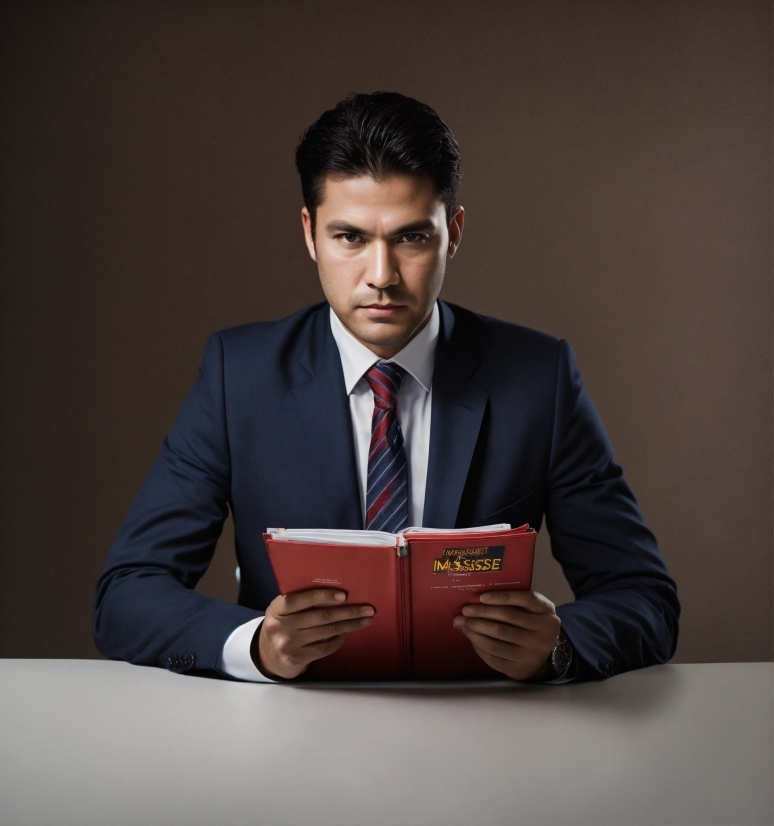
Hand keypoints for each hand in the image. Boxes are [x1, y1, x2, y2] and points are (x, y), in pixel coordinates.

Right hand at [252, 589, 373, 679]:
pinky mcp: (297, 658)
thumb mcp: (283, 610)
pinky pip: (325, 648)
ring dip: (350, 625)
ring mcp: (289, 644)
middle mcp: (281, 626)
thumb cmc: (283, 625)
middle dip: (348, 612)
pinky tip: (346, 634)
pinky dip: (339, 640)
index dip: (323, 596)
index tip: (344, 595)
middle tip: (367, 609)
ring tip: (365, 620)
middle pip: (321, 617)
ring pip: (327, 632)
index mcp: (277, 609)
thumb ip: (300, 602)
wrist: (267, 655)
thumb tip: (337, 594)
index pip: (301, 599)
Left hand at [453, 590, 560, 680]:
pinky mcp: (520, 669)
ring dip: (475, 631)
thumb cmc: (533, 624)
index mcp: (546, 612)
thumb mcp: (534, 608)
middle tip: (465, 611)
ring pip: (496, 640)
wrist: (546, 656)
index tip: (481, 597)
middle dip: (481, 613)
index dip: (501, 597)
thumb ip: (516, 600)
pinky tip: (472, 638)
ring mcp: (532, 654)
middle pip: (507, 619)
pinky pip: (493, 657)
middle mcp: (543, 633)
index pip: (525, 599)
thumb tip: (478, 600)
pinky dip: (478, 646)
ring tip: (463, 624)